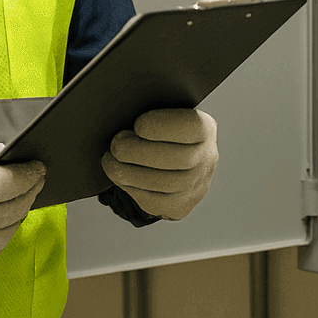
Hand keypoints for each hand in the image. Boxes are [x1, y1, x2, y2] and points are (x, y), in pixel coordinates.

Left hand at [101, 108, 218, 220]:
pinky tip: (120, 176)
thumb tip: (124, 112)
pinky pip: (154, 201)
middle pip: (176, 158)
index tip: (138, 124)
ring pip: (162, 183)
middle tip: (116, 144)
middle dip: (139, 151)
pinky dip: (131, 188)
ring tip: (111, 161)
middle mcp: (206, 159)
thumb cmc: (160, 133)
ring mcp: (196, 186)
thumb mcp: (163, 116)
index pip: (193, 126)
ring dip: (129, 172)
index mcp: (205, 129)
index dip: (163, 126)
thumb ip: (151, 110)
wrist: (173, 164)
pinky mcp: (180, 207)